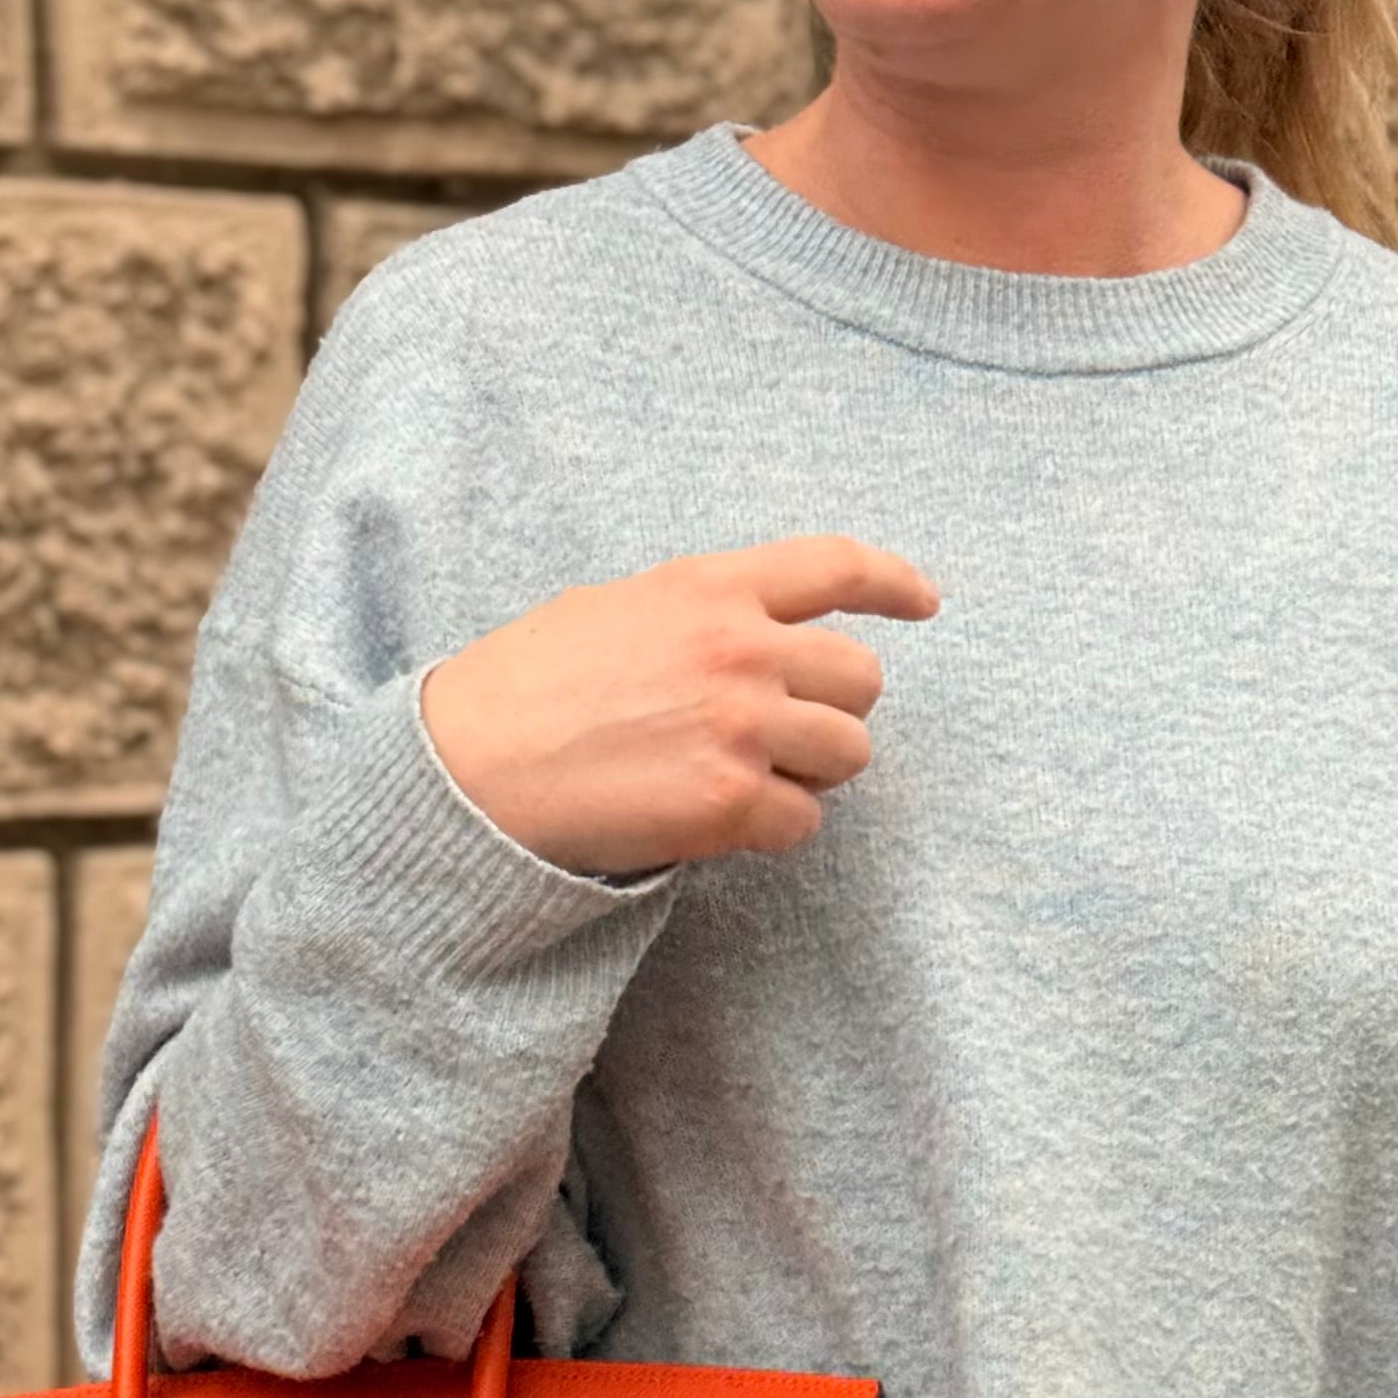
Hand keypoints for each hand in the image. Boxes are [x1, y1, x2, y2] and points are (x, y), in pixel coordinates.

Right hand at [419, 536, 940, 876]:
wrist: (472, 768)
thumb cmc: (524, 689)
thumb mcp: (612, 609)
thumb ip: (694, 613)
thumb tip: (744, 633)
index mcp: (709, 588)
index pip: (834, 567)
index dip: (893, 581)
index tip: (924, 601)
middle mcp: (739, 648)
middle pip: (861, 679)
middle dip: (834, 711)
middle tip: (779, 735)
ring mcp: (742, 726)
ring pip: (848, 754)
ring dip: (809, 773)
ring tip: (739, 780)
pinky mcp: (731, 801)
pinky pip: (803, 821)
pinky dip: (770, 830)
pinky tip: (715, 823)